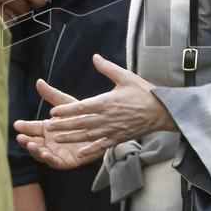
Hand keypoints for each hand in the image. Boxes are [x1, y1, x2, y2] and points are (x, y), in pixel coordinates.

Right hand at [15, 82, 107, 169]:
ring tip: (30, 144)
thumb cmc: (84, 116)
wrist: (103, 129)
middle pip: (35, 142)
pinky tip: (45, 154)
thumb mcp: (67, 104)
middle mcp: (51, 142)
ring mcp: (57, 152)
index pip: (33, 128)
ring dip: (35, 150)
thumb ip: (52, 95)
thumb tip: (39, 81)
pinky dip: (49, 159)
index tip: (16, 123)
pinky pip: (56, 162)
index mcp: (48, 129)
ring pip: (42, 153)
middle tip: (20, 137)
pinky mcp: (67, 162)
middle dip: (26, 140)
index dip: (25, 126)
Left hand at [42, 54, 175, 143]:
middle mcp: (107, 117)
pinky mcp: (118, 138)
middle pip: (81, 123)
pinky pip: (102, 146)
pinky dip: (90, 150)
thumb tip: (94, 57)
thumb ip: (108, 68)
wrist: (162, 110)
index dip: (66, 111)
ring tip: (57, 139)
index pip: (81, 107)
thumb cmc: (143, 92)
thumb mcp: (125, 76)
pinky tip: (79, 154)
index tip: (53, 112)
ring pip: (88, 135)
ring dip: (71, 138)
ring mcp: (112, 129)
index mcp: (107, 102)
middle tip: (48, 128)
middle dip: (63, 125)